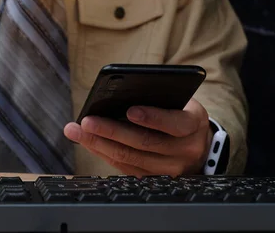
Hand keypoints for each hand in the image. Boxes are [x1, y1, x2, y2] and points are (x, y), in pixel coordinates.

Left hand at [64, 99, 212, 176]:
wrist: (199, 144)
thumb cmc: (181, 114)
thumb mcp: (180, 102)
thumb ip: (159, 98)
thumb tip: (122, 95)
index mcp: (193, 125)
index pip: (175, 123)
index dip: (152, 118)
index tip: (130, 111)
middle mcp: (185, 150)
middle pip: (144, 143)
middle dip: (111, 131)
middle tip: (86, 121)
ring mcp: (170, 169)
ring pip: (130, 158)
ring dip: (98, 144)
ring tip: (76, 131)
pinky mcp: (154, 179)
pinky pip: (124, 168)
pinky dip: (102, 153)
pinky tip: (87, 142)